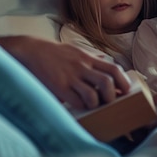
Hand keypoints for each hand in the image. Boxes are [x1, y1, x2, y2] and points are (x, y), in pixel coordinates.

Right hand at [0, 35, 130, 109]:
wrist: (30, 50)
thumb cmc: (54, 52)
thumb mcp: (75, 49)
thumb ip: (91, 56)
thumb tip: (104, 58)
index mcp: (88, 58)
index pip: (113, 68)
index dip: (123, 81)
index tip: (125, 90)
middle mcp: (82, 67)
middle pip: (107, 82)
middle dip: (112, 95)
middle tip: (110, 101)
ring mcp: (71, 78)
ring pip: (93, 95)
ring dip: (97, 103)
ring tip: (94, 105)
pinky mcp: (59, 87)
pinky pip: (76, 102)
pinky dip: (82, 106)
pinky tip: (79, 105)